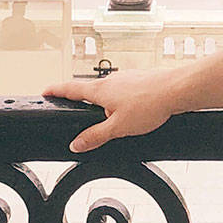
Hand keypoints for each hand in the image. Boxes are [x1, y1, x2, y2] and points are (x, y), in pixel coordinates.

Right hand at [42, 69, 184, 152]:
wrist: (177, 90)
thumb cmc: (150, 104)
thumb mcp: (118, 128)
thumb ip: (95, 136)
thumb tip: (76, 144)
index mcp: (101, 90)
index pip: (70, 89)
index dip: (55, 90)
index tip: (45, 91)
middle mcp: (112, 80)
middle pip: (89, 89)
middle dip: (81, 98)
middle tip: (75, 107)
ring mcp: (127, 78)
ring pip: (109, 90)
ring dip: (104, 100)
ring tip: (108, 116)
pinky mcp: (140, 80)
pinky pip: (124, 90)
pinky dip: (121, 99)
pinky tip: (131, 110)